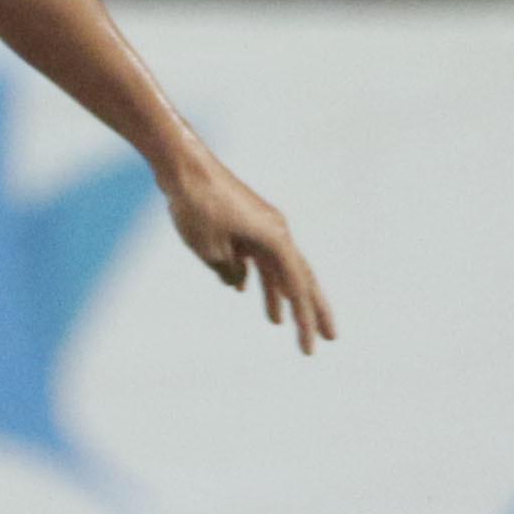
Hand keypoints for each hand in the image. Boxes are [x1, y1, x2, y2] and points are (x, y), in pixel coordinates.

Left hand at [165, 153, 334, 352]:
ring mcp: (261, 226)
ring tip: (278, 324)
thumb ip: (229, 271)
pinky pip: (255, 254)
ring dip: (277, 295)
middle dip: (312, 311)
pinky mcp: (243, 222)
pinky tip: (244, 289)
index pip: (298, 288)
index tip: (310, 347)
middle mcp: (276, 232)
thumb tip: (238, 281)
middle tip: (329, 338)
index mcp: (276, 240)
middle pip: (300, 278)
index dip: (305, 320)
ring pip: (275, 267)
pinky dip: (252, 273)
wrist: (184, 166)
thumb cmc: (198, 206)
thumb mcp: (211, 249)